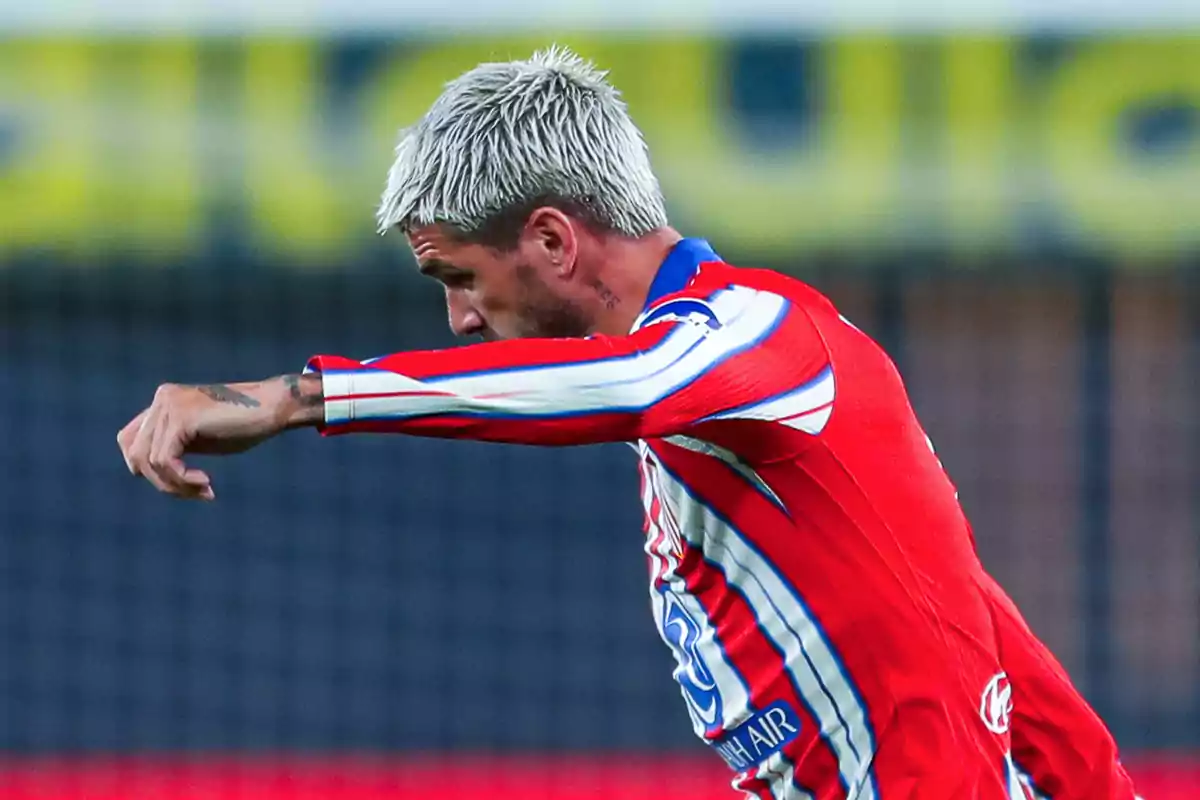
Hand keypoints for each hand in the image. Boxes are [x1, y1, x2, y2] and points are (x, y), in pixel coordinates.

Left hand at [117, 375, 322, 500]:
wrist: (273, 407)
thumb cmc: (245, 424)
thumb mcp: (200, 436)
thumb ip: (174, 444)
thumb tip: (147, 472)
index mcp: (163, 402)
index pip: (128, 440)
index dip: (143, 469)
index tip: (178, 483)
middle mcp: (161, 399)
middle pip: (135, 455)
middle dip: (163, 483)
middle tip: (196, 493)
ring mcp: (169, 406)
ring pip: (149, 462)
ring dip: (176, 485)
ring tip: (204, 490)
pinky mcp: (181, 419)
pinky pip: (165, 461)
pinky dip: (183, 480)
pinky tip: (206, 483)